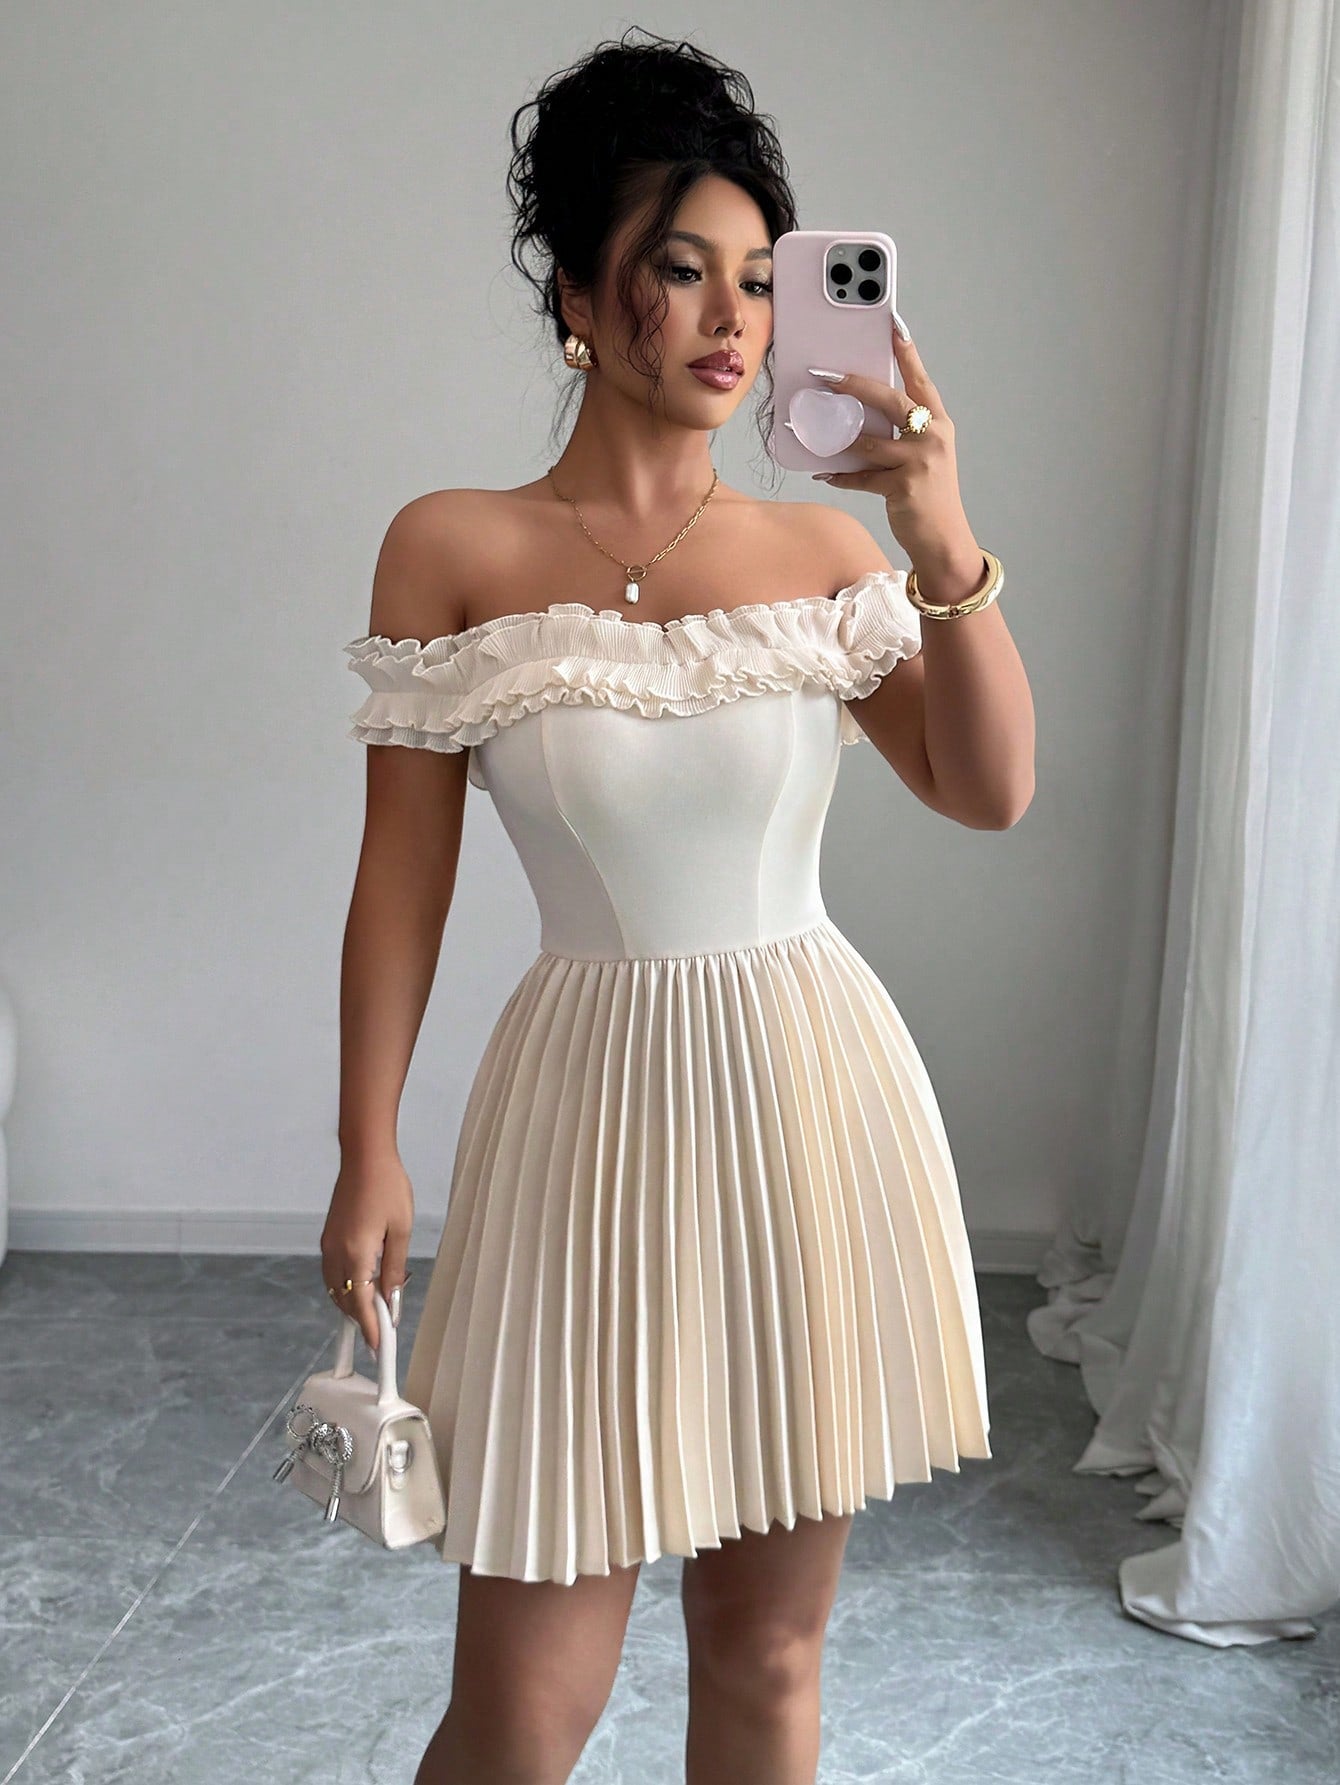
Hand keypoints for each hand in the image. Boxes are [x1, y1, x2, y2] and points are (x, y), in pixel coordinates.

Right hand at [320, 1155, 414, 1354]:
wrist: (365, 1157)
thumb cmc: (388, 1187)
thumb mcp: (402, 1230)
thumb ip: (394, 1268)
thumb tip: (391, 1299)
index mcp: (355, 1253)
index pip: (360, 1303)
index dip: (369, 1328)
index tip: (379, 1346)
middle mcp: (335, 1253)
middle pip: (344, 1300)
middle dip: (361, 1319)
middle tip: (382, 1331)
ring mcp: (328, 1245)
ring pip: (335, 1289)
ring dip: (352, 1304)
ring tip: (375, 1312)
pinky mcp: (327, 1237)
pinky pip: (332, 1273)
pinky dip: (345, 1287)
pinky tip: (362, 1286)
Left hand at [811, 319, 978, 570]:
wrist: (944, 539)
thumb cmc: (930, 496)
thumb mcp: (925, 457)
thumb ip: (903, 434)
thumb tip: (861, 415)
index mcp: (938, 424)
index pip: (920, 381)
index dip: (907, 353)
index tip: (894, 325)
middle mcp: (932, 437)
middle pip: (889, 400)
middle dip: (855, 384)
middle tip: (826, 375)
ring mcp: (920, 461)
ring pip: (870, 440)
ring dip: (839, 438)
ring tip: (814, 431)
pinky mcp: (904, 486)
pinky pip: (863, 477)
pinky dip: (842, 476)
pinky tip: (825, 473)